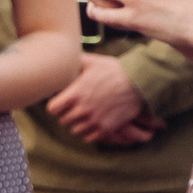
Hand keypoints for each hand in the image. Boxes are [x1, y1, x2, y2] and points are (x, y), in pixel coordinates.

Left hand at [46, 54, 161, 147]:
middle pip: (63, 121)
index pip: (52, 109)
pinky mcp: (105, 128)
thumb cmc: (116, 70)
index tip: (61, 103)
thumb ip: (78, 61)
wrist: (140, 83)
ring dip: (78, 124)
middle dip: (67, 114)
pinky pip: (88, 138)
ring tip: (86, 116)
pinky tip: (95, 122)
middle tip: (75, 108)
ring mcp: (93, 120)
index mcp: (75, 94)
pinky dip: (90, 132)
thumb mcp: (95, 62)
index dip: (56, 105)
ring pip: (75, 130)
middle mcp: (82, 109)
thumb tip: (67, 55)